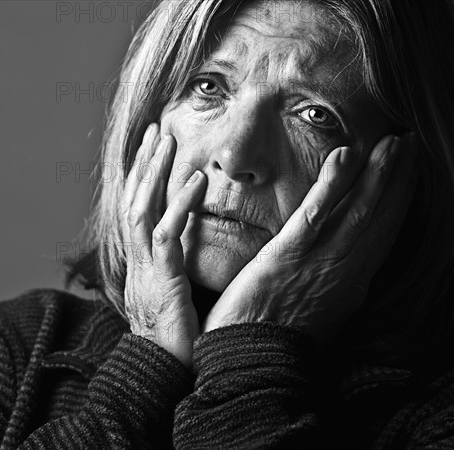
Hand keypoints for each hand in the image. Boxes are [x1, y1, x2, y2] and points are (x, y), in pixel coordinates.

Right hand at [121, 123, 206, 368]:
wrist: (162, 377)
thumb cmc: (174, 342)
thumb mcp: (170, 298)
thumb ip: (173, 270)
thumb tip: (187, 248)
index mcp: (141, 265)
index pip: (137, 212)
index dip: (142, 179)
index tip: (152, 149)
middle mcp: (137, 262)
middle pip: (133, 201)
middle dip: (143, 164)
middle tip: (155, 130)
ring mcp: (146, 270)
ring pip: (142, 210)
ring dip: (154, 173)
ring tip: (167, 140)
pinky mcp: (162, 281)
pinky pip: (167, 236)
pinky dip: (181, 205)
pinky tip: (196, 180)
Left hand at [202, 133, 418, 345]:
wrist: (250, 361)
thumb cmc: (277, 337)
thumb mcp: (318, 311)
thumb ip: (334, 285)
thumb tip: (347, 272)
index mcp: (351, 284)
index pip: (383, 235)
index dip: (398, 202)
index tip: (407, 174)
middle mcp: (345, 271)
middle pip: (381, 218)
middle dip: (398, 179)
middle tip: (408, 144)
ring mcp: (318, 262)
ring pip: (358, 212)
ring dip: (378, 174)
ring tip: (392, 142)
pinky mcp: (288, 256)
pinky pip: (316, 215)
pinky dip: (333, 185)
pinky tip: (345, 157)